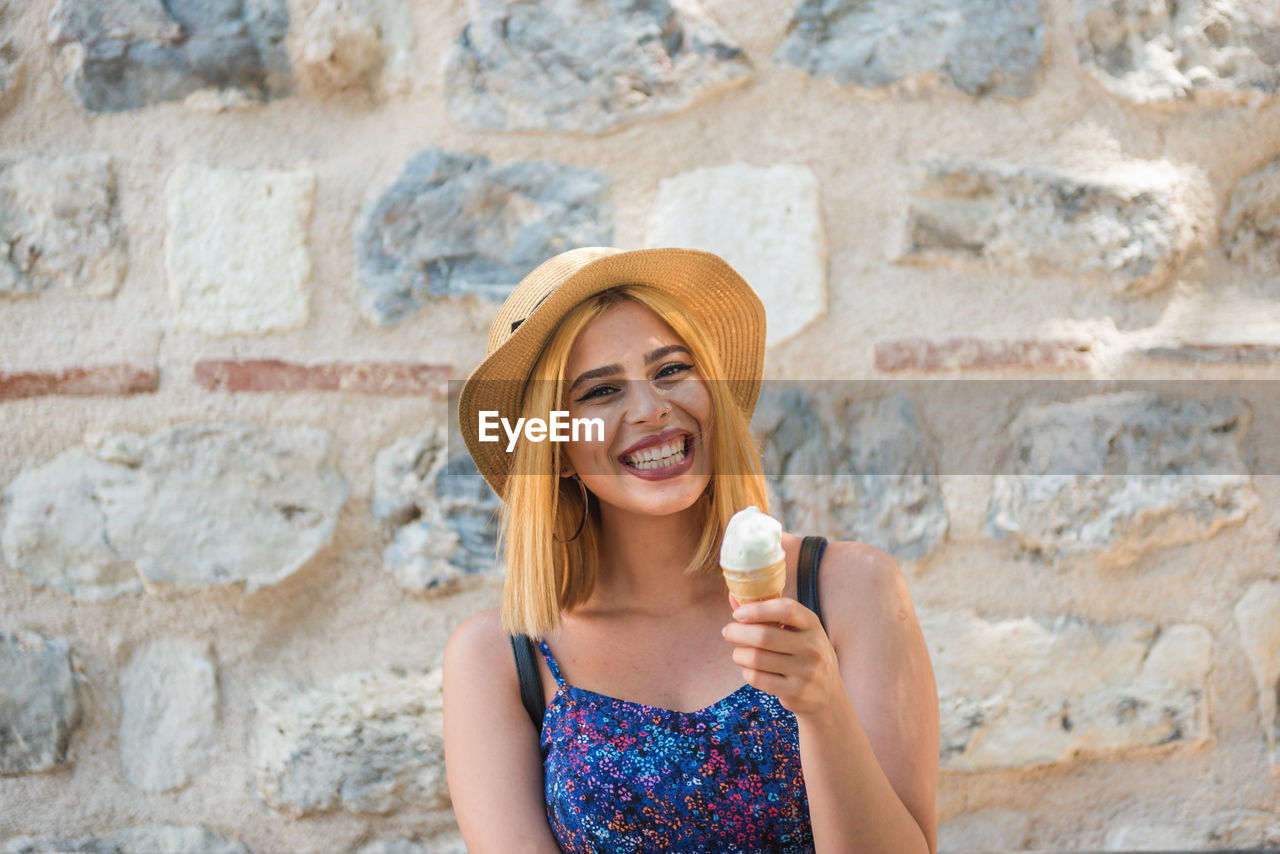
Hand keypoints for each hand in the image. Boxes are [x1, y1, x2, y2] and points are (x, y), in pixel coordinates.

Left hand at [723, 595, 842, 719]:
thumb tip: (733, 597)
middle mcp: (812, 647)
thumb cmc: (804, 654)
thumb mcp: (797, 630)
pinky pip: (757, 679)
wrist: (828, 694)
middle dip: (737, 632)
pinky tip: (752, 670)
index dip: (757, 608)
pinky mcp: (795, 692)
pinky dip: (747, 672)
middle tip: (727, 632)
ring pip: (755, 658)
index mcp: (812, 624)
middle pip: (764, 636)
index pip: (786, 609)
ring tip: (740, 653)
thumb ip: (767, 613)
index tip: (738, 613)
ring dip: (739, 654)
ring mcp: (805, 671)